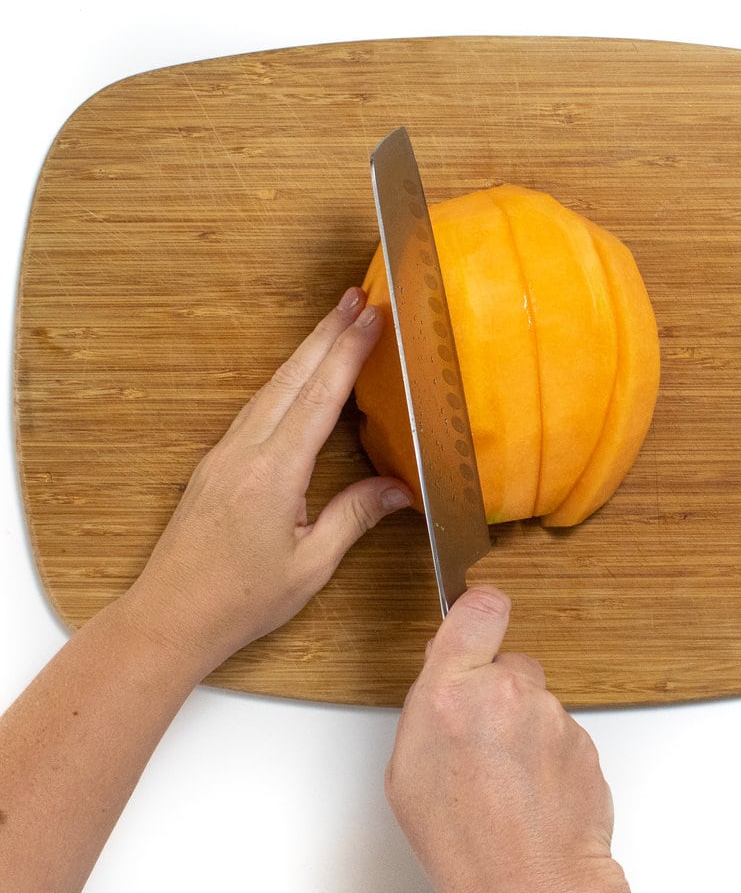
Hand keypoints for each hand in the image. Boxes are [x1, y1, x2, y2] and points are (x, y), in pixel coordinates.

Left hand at [122, 287, 410, 672]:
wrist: (168, 617)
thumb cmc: (240, 600)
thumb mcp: (310, 565)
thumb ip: (354, 517)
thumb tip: (399, 487)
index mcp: (273, 472)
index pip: (319, 397)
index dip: (348, 353)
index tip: (372, 316)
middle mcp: (246, 450)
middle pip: (292, 377)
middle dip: (328, 332)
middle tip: (358, 296)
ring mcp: (226, 453)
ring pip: (272, 387)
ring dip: (307, 351)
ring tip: (336, 322)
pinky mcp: (217, 463)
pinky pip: (257, 407)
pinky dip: (287, 379)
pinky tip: (300, 375)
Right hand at [385, 586, 629, 892]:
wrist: (527, 886)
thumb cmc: (463, 840)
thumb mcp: (408, 770)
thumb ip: (430, 705)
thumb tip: (444, 678)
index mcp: (451, 692)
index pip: (479, 608)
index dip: (478, 611)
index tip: (477, 619)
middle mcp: (506, 692)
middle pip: (510, 661)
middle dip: (499, 688)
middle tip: (484, 737)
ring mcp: (551, 714)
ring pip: (537, 700)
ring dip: (525, 727)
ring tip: (507, 778)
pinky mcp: (585, 737)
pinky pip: (562, 731)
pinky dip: (550, 753)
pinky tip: (533, 789)